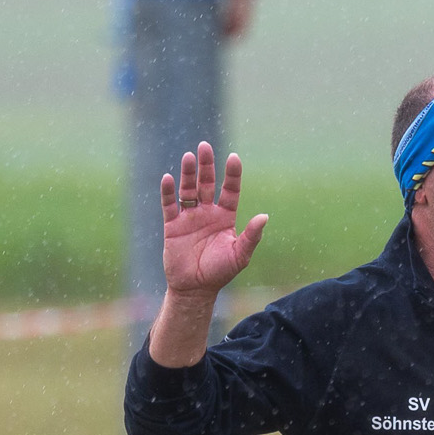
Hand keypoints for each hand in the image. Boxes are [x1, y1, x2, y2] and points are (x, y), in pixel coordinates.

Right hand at [160, 142, 267, 299]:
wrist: (195, 289)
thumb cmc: (220, 272)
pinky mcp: (172, 225)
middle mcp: (207, 213)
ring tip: (189, 156)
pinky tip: (169, 178)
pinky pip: (170, 204)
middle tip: (204, 146)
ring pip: (188, 189)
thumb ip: (251, 236)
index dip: (232, 174)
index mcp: (225, 217)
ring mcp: (189, 217)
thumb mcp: (240, 255)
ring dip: (188, 173)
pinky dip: (168, 192)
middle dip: (206, 165)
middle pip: (207, 183)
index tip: (233, 158)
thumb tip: (265, 216)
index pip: (230, 190)